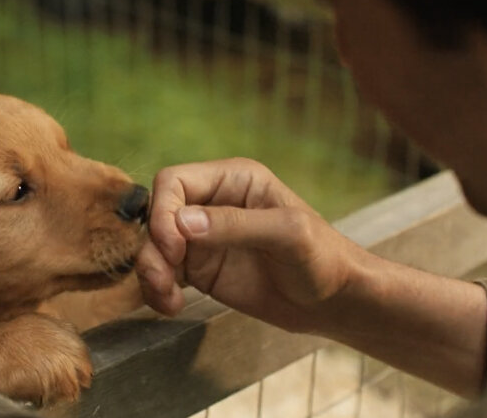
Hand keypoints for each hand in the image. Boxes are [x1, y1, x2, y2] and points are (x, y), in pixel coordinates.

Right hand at [136, 158, 375, 332]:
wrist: (334, 302)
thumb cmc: (323, 258)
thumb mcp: (288, 234)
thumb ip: (236, 224)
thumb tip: (182, 223)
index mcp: (233, 180)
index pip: (175, 182)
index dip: (164, 212)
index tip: (173, 248)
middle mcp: (213, 203)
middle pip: (158, 214)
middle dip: (154, 247)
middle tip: (164, 279)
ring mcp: (204, 238)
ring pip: (155, 246)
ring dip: (151, 272)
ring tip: (167, 299)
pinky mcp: (201, 269)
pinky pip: (164, 272)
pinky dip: (158, 289)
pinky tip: (172, 306)